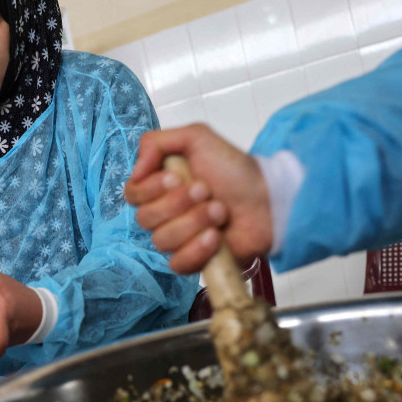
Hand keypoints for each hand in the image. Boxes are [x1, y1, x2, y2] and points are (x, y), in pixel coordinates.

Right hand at [124, 124, 273, 273]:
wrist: (268, 199)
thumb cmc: (234, 169)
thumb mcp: (196, 137)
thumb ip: (155, 143)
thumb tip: (135, 171)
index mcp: (159, 186)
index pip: (132, 193)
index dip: (151, 189)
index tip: (176, 178)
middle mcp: (163, 214)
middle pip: (145, 218)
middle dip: (179, 203)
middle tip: (207, 190)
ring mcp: (177, 239)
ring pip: (162, 240)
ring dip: (195, 222)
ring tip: (220, 211)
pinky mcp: (192, 261)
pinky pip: (177, 263)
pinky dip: (197, 249)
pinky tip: (216, 237)